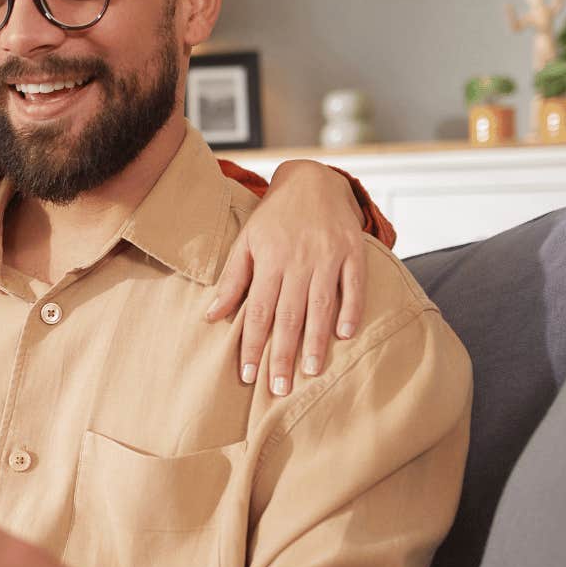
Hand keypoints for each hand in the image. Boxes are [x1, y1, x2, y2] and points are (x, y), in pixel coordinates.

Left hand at [205, 161, 369, 395]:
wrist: (312, 179)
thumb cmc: (275, 216)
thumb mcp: (247, 241)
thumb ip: (232, 280)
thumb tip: (211, 316)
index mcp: (269, 260)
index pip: (257, 310)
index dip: (252, 344)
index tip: (247, 375)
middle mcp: (298, 260)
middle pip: (289, 314)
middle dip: (283, 354)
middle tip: (280, 387)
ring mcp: (328, 255)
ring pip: (321, 304)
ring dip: (316, 339)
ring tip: (311, 371)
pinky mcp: (352, 251)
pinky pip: (354, 284)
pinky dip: (351, 309)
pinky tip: (345, 334)